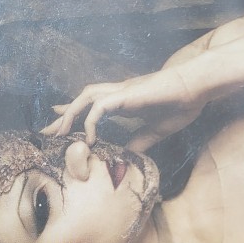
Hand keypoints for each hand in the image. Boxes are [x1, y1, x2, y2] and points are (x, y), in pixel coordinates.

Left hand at [42, 66, 208, 150]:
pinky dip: (90, 122)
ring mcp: (122, 92)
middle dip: (64, 115)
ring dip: (71, 114)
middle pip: (83, 99)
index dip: (74, 113)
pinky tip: (89, 138)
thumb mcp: (157, 130)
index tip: (59, 124)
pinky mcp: (126, 95)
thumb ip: (141, 140)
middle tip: (47, 132)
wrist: (195, 88)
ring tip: (60, 134)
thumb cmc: (181, 105)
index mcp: (125, 100)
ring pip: (86, 97)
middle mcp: (119, 93)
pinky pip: (100, 107)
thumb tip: (129, 154)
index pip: (93, 104)